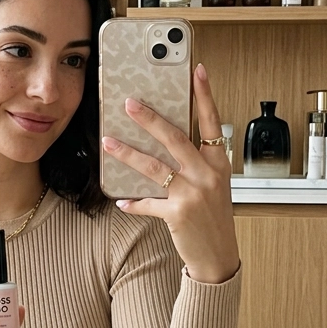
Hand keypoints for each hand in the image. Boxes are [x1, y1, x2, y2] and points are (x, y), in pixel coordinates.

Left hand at [101, 63, 239, 284]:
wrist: (218, 256)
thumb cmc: (214, 218)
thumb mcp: (214, 185)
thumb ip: (197, 162)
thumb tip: (168, 140)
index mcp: (218, 163)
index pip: (211, 121)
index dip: (205, 95)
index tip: (197, 71)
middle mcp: (207, 175)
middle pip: (175, 138)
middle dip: (150, 118)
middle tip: (129, 102)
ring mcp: (192, 194)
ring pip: (154, 167)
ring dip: (127, 153)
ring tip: (108, 142)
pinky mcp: (176, 213)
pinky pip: (146, 203)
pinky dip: (132, 202)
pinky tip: (121, 200)